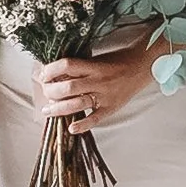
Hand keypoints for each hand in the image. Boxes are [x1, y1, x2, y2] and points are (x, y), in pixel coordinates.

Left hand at [34, 48, 158, 125]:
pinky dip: (82, 125)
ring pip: (77, 104)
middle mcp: (98, 80)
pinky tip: (71, 128)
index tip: (43, 74)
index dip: (51, 70)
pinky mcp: (111, 107)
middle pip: (68, 88)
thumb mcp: (97, 58)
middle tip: (44, 92)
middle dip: (51, 91)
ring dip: (59, 109)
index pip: (67, 66)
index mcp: (94, 65)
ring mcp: (105, 96)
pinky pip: (95, 118)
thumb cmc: (118, 60)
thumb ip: (80, 66)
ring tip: (48, 110)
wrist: (143, 66)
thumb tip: (56, 74)